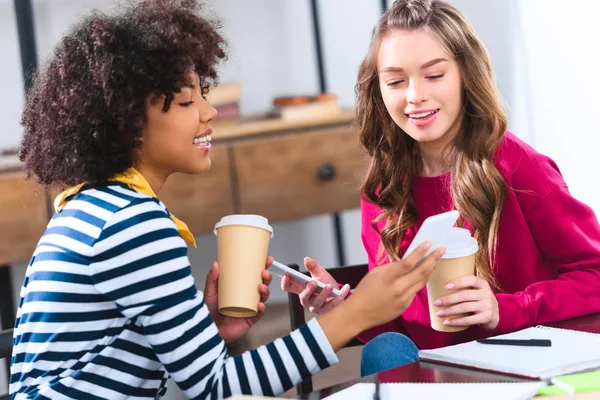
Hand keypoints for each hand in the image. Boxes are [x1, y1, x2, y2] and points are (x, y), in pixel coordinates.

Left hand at [204, 256, 272, 342]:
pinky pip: (259, 314)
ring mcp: (249, 308)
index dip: (262, 267)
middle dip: (267, 278)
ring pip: (263, 298)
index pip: (254, 275)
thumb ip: (212, 279)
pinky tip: (259, 305)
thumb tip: (216, 264)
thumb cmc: (209, 312)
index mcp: (240, 288)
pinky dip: (261, 309)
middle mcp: (247, 297)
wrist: (208, 329)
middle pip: (262, 285)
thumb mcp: (210, 293)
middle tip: (265, 273)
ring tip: (261, 287)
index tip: (267, 259)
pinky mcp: (249, 319)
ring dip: (266, 291)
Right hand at [280, 257, 350, 314]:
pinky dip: (339, 296)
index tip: (287, 275)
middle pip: (303, 297)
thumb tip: (307, 260)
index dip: (286, 283)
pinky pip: (333, 305)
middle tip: (313, 282)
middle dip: (308, 290)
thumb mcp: (319, 273)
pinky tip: (345, 288)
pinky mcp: (327, 311)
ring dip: (323, 294)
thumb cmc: (326, 284)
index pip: (289, 288)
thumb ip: (313, 267)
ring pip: (317, 303)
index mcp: (301, 290)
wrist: (338, 294)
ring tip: (329, 285)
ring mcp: (317, 307)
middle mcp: (307, 300)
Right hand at [317, 242, 444, 350]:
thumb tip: (406, 261)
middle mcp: (398, 289)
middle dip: (433, 259)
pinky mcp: (405, 306)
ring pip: (422, 282)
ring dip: (430, 270)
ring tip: (436, 260)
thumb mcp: (375, 273)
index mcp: (388, 278)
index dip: (419, 252)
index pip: (407, 263)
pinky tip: (423, 274)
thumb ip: (391, 267)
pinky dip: (420, 281)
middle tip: (441, 250)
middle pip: (421, 272)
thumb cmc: (364, 291)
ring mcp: (403, 299)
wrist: (359, 314)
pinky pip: (416, 291)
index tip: (428, 243)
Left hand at [432, 275, 498, 329]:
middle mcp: (486, 294)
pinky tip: (447, 322)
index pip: (471, 280)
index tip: (445, 286)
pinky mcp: (487, 317)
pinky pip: (469, 320)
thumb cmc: (480, 300)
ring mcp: (487, 306)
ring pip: (465, 307)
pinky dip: (456, 322)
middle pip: (465, 295)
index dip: (458, 282)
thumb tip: (439, 285)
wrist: (497, 314)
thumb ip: (465, 287)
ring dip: (450, 311)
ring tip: (439, 313)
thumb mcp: (477, 290)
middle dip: (448, 299)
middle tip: (436, 303)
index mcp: (483, 284)